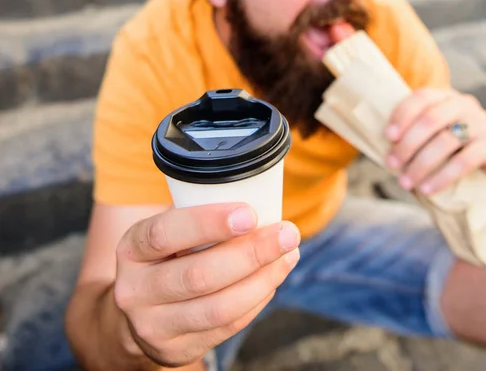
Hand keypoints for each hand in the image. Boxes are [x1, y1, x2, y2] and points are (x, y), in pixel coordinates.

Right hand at [114, 204, 299, 367]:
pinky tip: (272, 278)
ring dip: (262, 279)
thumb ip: (200, 217)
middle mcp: (135, 290)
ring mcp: (153, 325)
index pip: (165, 233)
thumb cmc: (165, 256)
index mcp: (132, 248)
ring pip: (218, 308)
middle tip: (286, 233)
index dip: (208, 223)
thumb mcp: (167, 230)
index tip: (249, 214)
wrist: (135, 312)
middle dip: (250, 253)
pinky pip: (226, 327)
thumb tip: (261, 199)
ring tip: (288, 255)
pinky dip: (256, 301)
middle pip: (198, 275)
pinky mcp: (176, 350)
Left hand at [385, 88, 485, 194]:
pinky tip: (427, 189)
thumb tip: (378, 145)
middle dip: (407, 144)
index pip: (421, 97)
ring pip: (446, 141)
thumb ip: (410, 135)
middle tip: (391, 164)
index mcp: (445, 97)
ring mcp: (483, 122)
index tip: (388, 137)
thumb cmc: (449, 153)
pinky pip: (466, 160)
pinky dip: (443, 176)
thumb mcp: (429, 138)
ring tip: (405, 182)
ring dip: (421, 164)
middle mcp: (465, 104)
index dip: (402, 115)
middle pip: (431, 119)